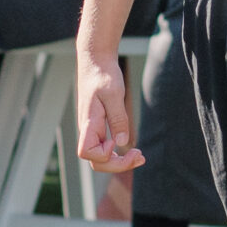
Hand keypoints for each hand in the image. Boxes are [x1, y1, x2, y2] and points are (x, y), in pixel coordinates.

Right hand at [75, 51, 144, 173]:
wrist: (96, 61)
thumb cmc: (103, 75)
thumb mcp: (114, 94)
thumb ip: (118, 119)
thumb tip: (122, 143)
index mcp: (89, 122)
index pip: (86, 152)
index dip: (101, 154)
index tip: (115, 142)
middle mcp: (88, 130)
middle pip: (95, 161)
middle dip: (117, 165)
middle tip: (140, 157)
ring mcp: (93, 130)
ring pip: (101, 157)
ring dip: (120, 162)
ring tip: (140, 157)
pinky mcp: (99, 127)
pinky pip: (105, 147)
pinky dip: (119, 153)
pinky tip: (133, 149)